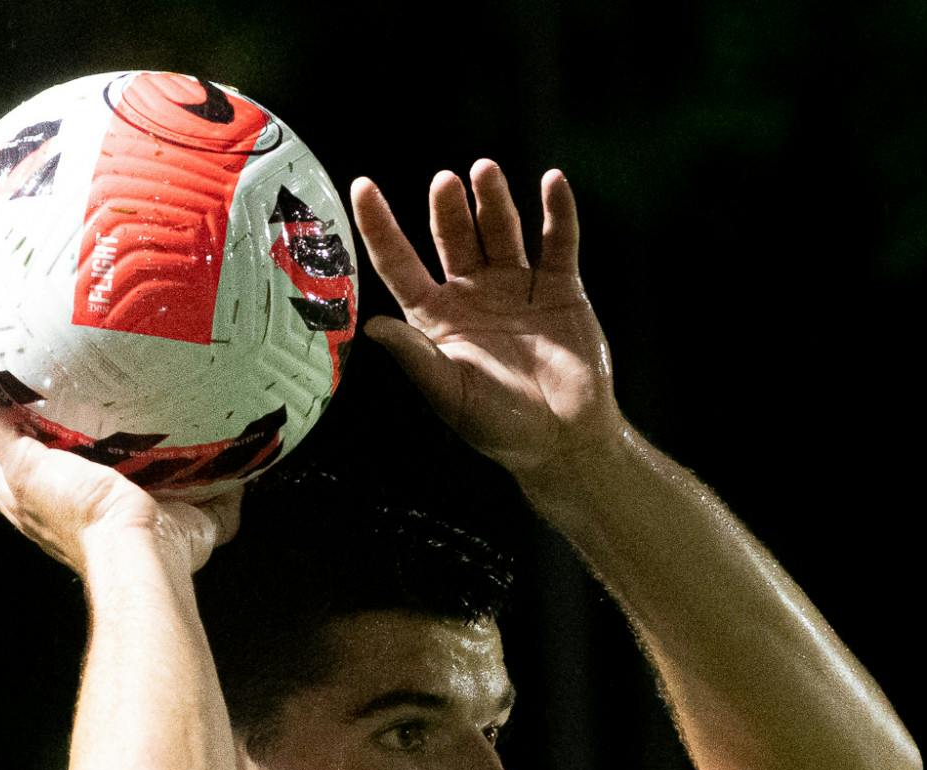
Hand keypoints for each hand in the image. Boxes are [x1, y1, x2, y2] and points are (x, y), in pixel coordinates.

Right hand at [0, 338, 240, 575]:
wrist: (144, 561)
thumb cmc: (168, 556)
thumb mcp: (197, 517)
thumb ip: (217, 492)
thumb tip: (248, 471)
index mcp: (56, 514)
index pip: (15, 477)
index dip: (0, 446)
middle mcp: (26, 503)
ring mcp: (18, 486)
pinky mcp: (20, 468)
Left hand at [351, 161, 619, 477]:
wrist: (563, 440)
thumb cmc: (500, 426)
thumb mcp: (450, 393)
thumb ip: (416, 357)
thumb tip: (371, 325)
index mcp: (437, 317)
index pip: (400, 263)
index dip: (380, 226)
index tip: (362, 186)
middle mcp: (472, 294)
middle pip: (452, 237)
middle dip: (447, 209)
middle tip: (445, 183)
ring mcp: (516, 286)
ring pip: (501, 230)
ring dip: (493, 200)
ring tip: (484, 172)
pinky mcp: (560, 288)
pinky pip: (558, 242)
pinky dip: (558, 212)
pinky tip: (552, 182)